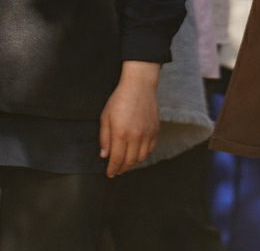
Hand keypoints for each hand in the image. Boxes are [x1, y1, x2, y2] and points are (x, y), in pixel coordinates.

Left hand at [99, 61, 160, 176]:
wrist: (139, 86)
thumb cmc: (120, 99)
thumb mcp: (105, 116)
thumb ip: (104, 138)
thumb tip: (104, 155)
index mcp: (120, 133)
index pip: (116, 158)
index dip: (112, 168)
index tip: (109, 173)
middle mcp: (135, 136)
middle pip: (129, 161)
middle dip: (122, 168)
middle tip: (117, 170)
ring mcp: (147, 134)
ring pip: (141, 158)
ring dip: (132, 163)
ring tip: (126, 163)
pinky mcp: (155, 131)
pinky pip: (150, 149)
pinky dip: (143, 155)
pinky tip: (137, 153)